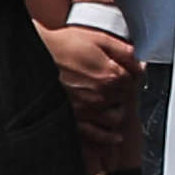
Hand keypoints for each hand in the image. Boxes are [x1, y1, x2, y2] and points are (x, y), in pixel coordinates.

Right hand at [41, 6, 142, 173]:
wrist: (35, 55)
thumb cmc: (63, 45)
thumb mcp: (98, 39)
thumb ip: (123, 51)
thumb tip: (139, 61)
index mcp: (110, 75)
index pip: (134, 80)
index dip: (132, 74)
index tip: (128, 70)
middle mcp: (101, 95)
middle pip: (126, 98)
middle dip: (125, 90)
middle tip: (118, 83)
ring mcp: (88, 109)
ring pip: (116, 117)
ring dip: (118, 110)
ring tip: (113, 103)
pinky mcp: (74, 118)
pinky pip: (96, 134)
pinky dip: (108, 136)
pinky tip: (115, 136)